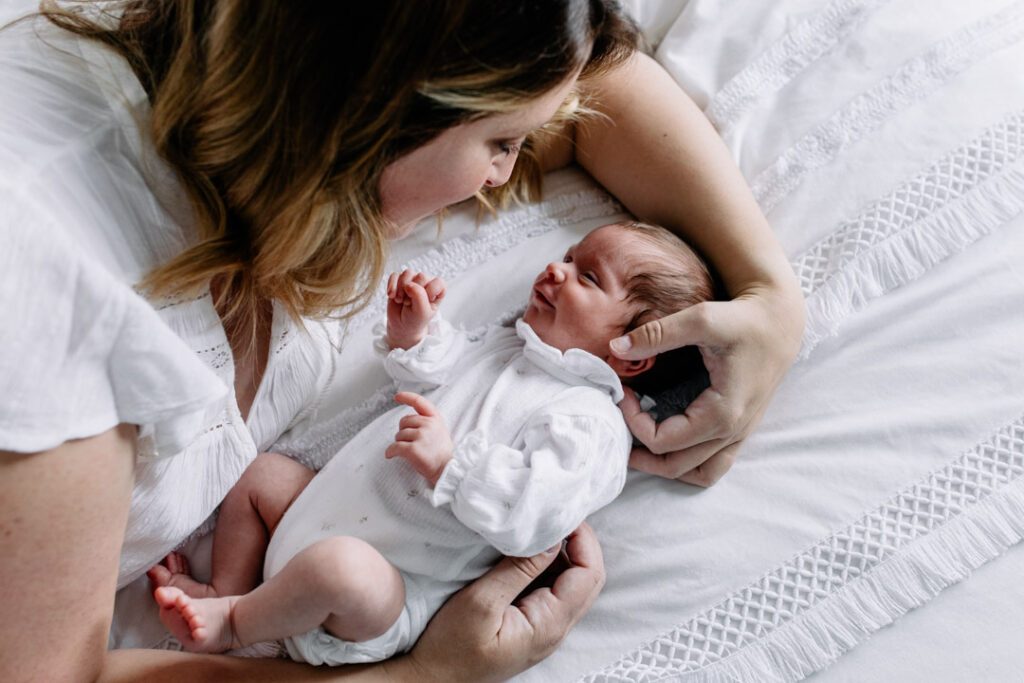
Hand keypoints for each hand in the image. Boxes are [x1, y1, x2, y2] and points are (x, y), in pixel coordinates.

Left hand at [385, 392, 452, 484]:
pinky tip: (390, 455)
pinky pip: (395, 447)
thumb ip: (426, 422)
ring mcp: (421, 436)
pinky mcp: (414, 449)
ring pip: (399, 435)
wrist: (448, 469)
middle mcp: (428, 424)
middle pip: (404, 421)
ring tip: (411, 451)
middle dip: (403, 431)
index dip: (406, 397)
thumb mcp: (439, 430)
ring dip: (400, 443)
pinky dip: (390, 451)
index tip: (397, 396)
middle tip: (411, 442)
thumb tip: (406, 420)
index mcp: (435, 418)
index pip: (419, 402)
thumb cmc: (441, 453)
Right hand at [387, 269, 445, 349]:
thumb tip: (409, 284)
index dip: (429, 293)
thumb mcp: (422, 312)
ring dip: (401, 289)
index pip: (438, 282)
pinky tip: (392, 296)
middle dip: (412, 292)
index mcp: (437, 290)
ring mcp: (412, 281)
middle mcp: (426, 283)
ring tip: (400, 301)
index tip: (423, 305)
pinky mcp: (399, 281)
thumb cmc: (415, 320)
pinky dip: (391, 286)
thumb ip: (419, 296)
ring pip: (407, 273)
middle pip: (421, 276)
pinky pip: (395, 275)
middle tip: (408, 304)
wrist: (401, 326)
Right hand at [392, 524, 604, 682]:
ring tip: (538, 528)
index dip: (584, 540)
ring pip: (573, 582)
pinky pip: (555, 590)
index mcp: (550, 624)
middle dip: (579, 542)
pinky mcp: (534, 624)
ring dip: (563, 552)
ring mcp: (546, 627)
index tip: (561, 514)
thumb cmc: (450, 646)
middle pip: (588, 578)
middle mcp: (556, 628)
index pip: (589, 574)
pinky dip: (549, 565)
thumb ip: (519, 569)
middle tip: (553, 516)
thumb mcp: (481, 601)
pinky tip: (527, 550)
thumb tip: (551, 537)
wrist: (431, 679)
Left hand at [612, 291, 802, 486]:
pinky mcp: (742, 428)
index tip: (623, 392)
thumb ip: (657, 334)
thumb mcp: (701, 320)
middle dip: (642, 454)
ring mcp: (741, 433)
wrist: (780, 319)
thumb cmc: (743, 319)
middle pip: (676, 466)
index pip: (664, 440)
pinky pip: (716, 464)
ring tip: (640, 449)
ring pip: (700, 474)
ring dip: (667, 467)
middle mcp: (734, 431)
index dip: (634, 421)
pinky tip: (670, 443)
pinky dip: (690, 464)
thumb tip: (616, 349)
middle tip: (618, 428)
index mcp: (723, 413)